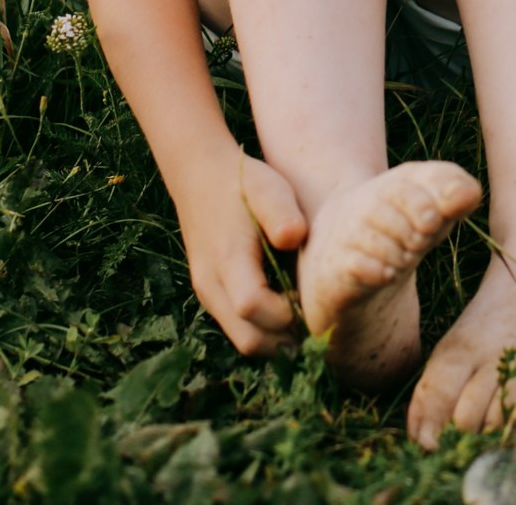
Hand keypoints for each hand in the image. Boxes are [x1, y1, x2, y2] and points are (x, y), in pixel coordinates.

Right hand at [172, 148, 307, 356]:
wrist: (199, 176)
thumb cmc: (242, 183)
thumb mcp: (268, 188)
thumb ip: (281, 213)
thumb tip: (293, 237)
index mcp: (227, 260)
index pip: (253, 307)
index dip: (286, 312)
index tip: (310, 297)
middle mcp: (211, 285)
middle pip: (248, 339)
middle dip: (286, 338)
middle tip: (316, 318)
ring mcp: (208, 294)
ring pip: (243, 340)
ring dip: (276, 338)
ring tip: (303, 313)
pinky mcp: (211, 295)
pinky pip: (238, 328)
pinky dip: (264, 329)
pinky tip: (286, 306)